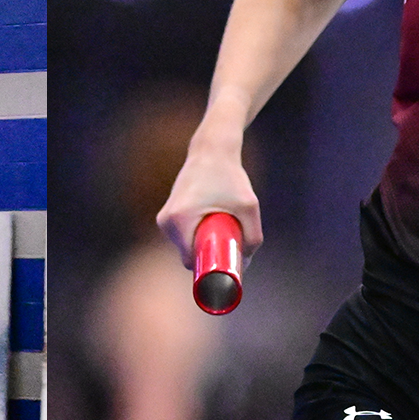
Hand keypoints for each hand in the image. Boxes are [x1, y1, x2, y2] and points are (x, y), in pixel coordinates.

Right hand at [155, 137, 262, 269]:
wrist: (211, 149)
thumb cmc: (229, 176)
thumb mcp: (248, 207)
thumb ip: (253, 236)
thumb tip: (246, 261)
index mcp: (179, 220)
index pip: (191, 261)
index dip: (209, 269)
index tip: (228, 268)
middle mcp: (166, 220)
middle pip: (188, 255)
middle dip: (209, 257)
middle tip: (233, 247)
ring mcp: (165, 217)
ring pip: (186, 246)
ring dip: (203, 245)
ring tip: (224, 232)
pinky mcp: (169, 213)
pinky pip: (183, 236)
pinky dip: (198, 236)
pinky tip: (212, 228)